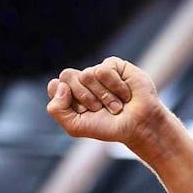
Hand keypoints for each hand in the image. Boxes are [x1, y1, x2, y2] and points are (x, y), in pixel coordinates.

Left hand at [46, 57, 167, 149]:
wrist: (138, 125)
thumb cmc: (107, 127)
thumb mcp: (75, 126)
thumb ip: (56, 110)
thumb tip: (59, 84)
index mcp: (68, 94)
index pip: (55, 86)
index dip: (67, 100)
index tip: (82, 111)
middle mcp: (81, 81)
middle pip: (67, 75)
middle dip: (84, 97)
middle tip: (99, 109)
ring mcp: (96, 71)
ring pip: (86, 74)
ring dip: (103, 95)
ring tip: (115, 105)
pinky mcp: (113, 65)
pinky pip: (103, 70)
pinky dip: (114, 86)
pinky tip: (125, 94)